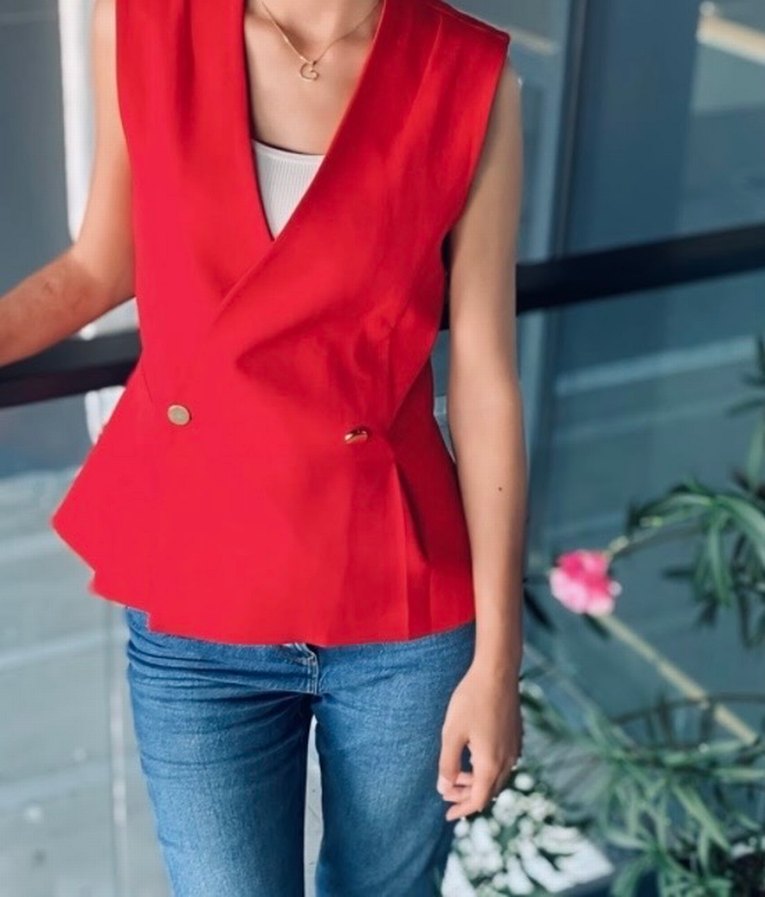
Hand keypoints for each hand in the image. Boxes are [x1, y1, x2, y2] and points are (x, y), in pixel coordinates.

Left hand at [436, 660, 521, 820]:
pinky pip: (504, 762)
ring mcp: (514, 748)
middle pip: (489, 791)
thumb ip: (447, 764)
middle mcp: (507, 760)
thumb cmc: (471, 700)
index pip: (478, 800)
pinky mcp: (516, 735)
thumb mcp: (452, 733)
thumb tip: (444, 789)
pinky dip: (488, 768)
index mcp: (491, 764)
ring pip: (497, 777)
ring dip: (477, 781)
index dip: (462, 809)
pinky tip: (475, 756)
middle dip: (467, 795)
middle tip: (447, 792)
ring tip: (458, 773)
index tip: (447, 815)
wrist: (497, 672)